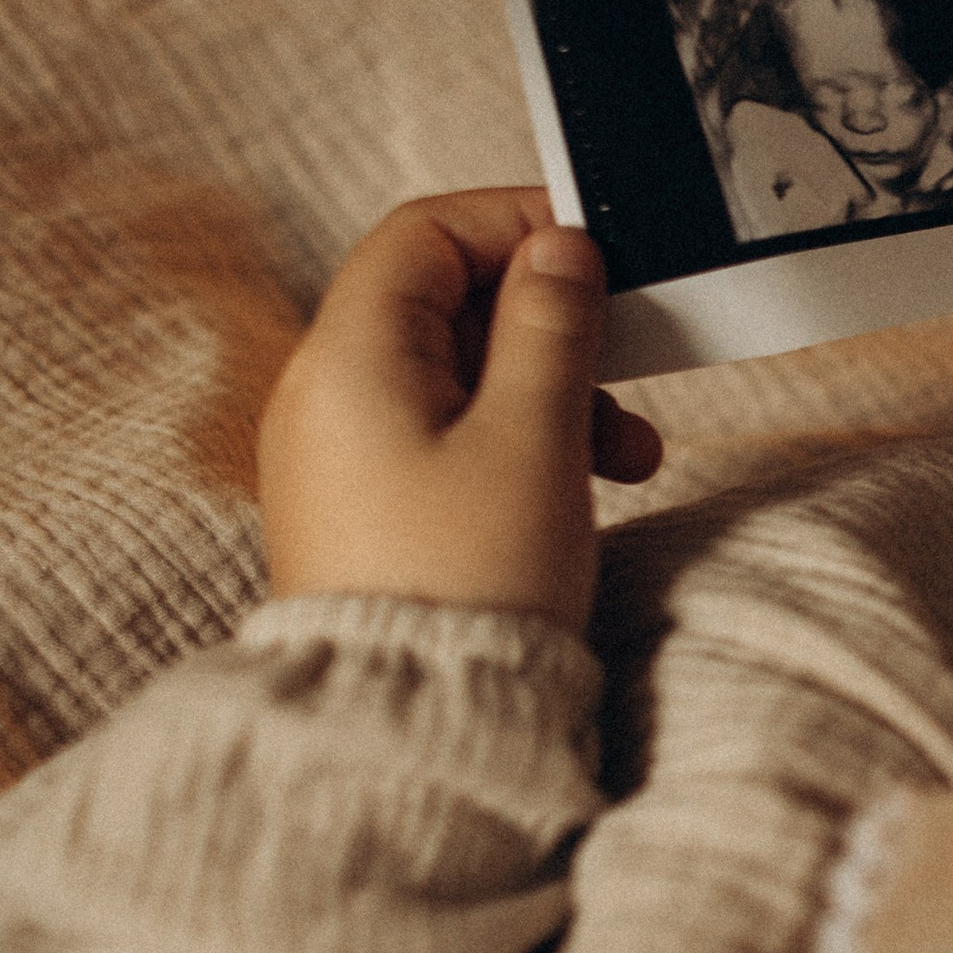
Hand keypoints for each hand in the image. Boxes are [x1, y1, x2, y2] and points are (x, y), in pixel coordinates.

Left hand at [259, 191, 662, 629]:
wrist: (409, 727)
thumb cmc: (468, 584)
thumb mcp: (536, 437)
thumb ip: (550, 327)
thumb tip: (560, 250)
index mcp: (347, 358)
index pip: (424, 233)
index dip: (514, 225)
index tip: (595, 254)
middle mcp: (322, 396)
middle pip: (441, 304)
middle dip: (549, 325)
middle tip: (629, 361)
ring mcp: (335, 457)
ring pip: (454, 376)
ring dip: (549, 391)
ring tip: (630, 454)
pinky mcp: (361, 511)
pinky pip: (440, 437)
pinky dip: (513, 440)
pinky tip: (577, 486)